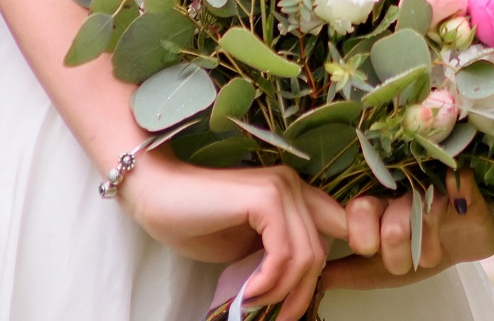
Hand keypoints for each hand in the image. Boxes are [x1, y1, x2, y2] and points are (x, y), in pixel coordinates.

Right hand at [119, 159, 347, 316]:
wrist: (157, 198)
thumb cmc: (197, 222)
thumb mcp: (250, 246)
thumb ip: (280, 255)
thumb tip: (305, 288)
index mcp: (294, 194)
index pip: (336, 231)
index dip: (325, 271)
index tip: (299, 304)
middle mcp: (294, 185)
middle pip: (320, 253)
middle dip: (300, 294)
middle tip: (278, 319)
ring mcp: (282, 188)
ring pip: (306, 257)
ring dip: (281, 292)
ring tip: (254, 306)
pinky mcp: (266, 198)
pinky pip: (284, 254)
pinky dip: (268, 282)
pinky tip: (247, 292)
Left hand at [324, 172, 493, 287]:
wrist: (467, 239)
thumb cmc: (420, 250)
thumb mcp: (381, 269)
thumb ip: (347, 273)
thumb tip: (313, 279)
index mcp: (376, 207)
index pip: (357, 210)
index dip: (362, 235)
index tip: (371, 251)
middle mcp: (399, 190)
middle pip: (380, 210)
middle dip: (392, 249)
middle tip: (402, 263)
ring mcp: (431, 182)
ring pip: (418, 212)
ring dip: (426, 247)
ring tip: (431, 255)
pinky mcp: (461, 179)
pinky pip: (456, 184)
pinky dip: (458, 201)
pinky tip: (457, 212)